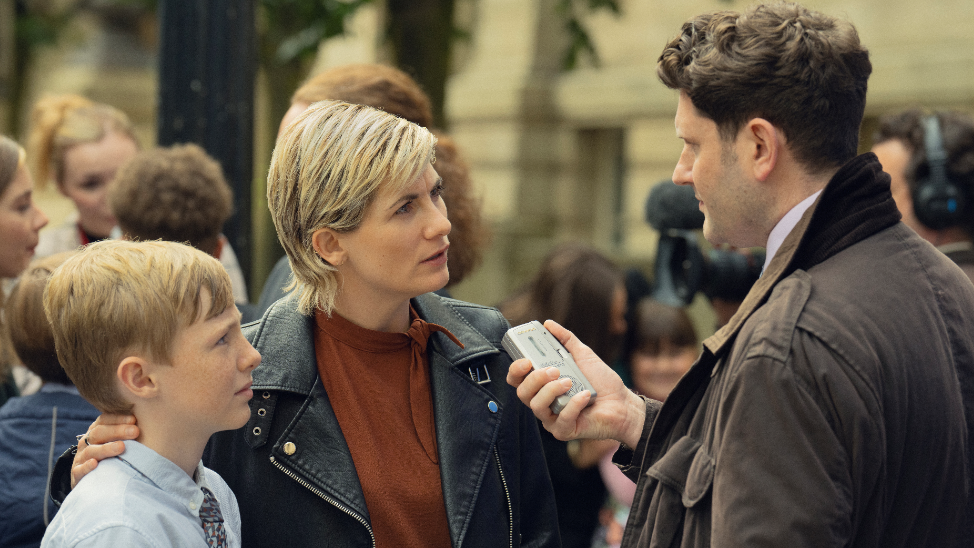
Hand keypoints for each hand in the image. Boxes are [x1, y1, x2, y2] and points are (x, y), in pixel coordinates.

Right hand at [72, 414, 139, 488]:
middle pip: (99, 433)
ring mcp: (81, 458)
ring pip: (91, 451)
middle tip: (135, 431)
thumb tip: (151, 419)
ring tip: (121, 447)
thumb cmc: (112, 457)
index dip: (118, 418)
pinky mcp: (77, 474)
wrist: (92, 480)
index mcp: (96, 431)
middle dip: (117, 431)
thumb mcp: (117, 441)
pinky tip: (95, 464)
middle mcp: (86, 442)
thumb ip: (128, 432)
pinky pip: (80, 470)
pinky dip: (87, 466)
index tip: (134, 419)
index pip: (104, 420)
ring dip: (106, 448)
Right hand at [506, 320, 645, 447]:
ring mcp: (552, 418)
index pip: (517, 380)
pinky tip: (585, 395)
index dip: (516, 370)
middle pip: (522, 393)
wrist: (623, 403)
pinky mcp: (564, 431)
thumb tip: (548, 323)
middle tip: (554, 370)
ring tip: (570, 382)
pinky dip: (573, 405)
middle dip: (535, 379)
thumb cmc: (602, 382)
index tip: (526, 360)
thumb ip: (565, 339)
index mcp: (543, 385)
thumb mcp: (583, 355)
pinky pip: (560, 419)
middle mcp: (543, 402)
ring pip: (536, 406)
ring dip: (551, 391)